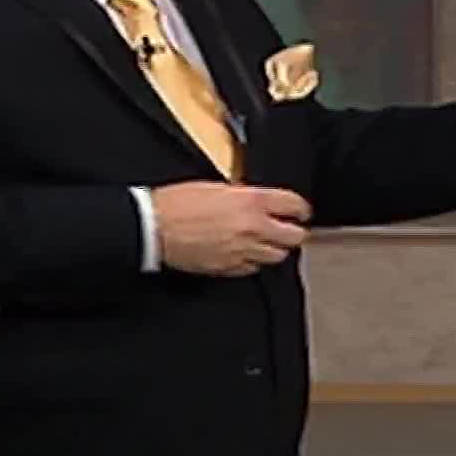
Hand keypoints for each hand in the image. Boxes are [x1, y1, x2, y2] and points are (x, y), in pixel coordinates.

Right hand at [151, 182, 311, 277]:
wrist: (155, 227)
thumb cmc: (176, 204)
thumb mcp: (215, 187)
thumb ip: (242, 195)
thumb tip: (256, 201)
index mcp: (251, 201)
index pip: (293, 205)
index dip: (300, 208)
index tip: (300, 211)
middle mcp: (252, 228)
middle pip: (294, 237)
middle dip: (293, 232)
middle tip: (289, 229)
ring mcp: (242, 251)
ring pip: (277, 257)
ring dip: (275, 249)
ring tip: (268, 243)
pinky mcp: (229, 268)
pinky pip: (253, 268)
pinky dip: (253, 262)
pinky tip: (246, 253)